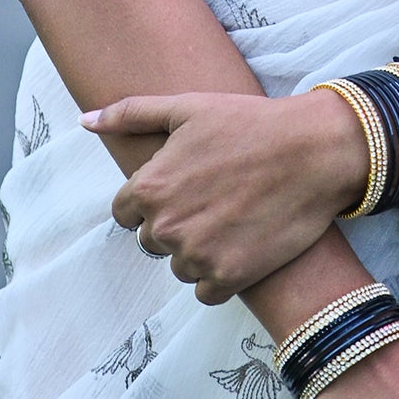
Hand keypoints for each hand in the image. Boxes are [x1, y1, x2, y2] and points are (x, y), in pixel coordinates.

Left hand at [85, 89, 368, 302]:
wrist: (313, 151)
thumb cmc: (250, 123)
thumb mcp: (186, 107)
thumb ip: (130, 114)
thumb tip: (85, 120)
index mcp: (149, 188)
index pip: (126, 214)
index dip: (155, 199)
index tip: (186, 186)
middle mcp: (166, 227)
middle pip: (153, 241)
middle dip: (177, 224)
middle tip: (216, 198)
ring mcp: (197, 256)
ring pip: (180, 267)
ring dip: (200, 250)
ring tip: (234, 217)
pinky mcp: (229, 277)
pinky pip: (207, 292)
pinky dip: (222, 274)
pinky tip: (244, 243)